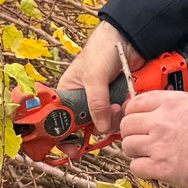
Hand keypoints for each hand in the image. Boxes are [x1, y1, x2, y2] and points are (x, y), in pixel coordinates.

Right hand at [56, 21, 141, 136]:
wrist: (128, 39)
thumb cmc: (102, 51)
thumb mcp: (94, 77)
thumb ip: (96, 103)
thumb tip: (101, 127)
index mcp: (67, 93)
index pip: (60, 120)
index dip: (64, 136)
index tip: (72, 149)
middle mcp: (81, 100)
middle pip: (83, 127)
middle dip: (94, 128)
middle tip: (104, 123)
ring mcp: (100, 102)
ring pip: (102, 123)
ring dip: (112, 120)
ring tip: (119, 106)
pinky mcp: (115, 101)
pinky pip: (117, 116)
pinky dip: (121, 115)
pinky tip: (125, 106)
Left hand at [117, 90, 187, 187]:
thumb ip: (180, 107)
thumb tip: (174, 112)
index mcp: (170, 102)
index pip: (135, 102)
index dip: (133, 112)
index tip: (137, 119)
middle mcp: (160, 121)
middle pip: (127, 124)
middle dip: (132, 132)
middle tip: (141, 139)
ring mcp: (157, 144)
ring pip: (128, 145)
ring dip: (135, 151)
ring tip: (149, 155)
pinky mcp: (160, 167)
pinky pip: (136, 167)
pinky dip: (142, 169)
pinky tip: (153, 168)